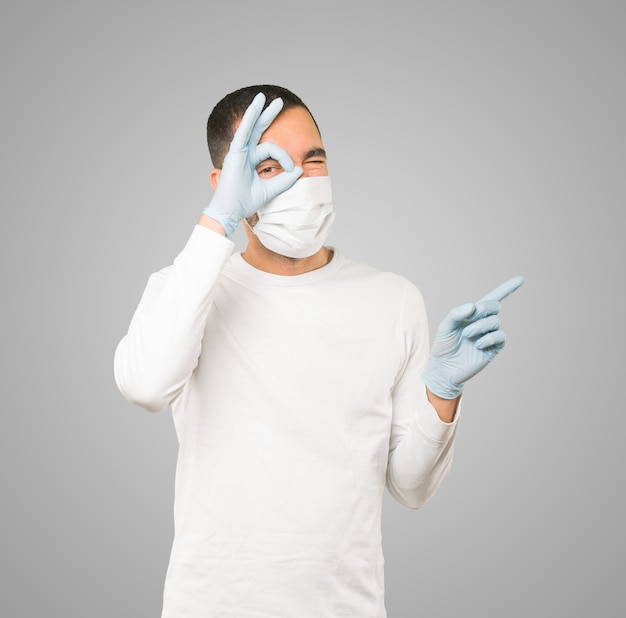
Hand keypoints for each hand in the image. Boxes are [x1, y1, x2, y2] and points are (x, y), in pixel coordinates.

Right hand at [202, 92, 302, 237]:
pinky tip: (254, 108)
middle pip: (258, 129)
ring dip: (257, 111)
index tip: (292, 170)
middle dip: (268, 115)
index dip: (284, 157)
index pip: (272, 150)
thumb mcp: (271, 189)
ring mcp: (239, 152)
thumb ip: (284, 180)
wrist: (231, 210)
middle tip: (278, 102)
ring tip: (263, 98)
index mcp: (251, 160)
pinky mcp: (234, 154)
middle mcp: (245, 153)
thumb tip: (299, 170)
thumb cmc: (246, 201)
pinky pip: (243, 134)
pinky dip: (248, 121)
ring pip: (250, 127)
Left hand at [422, 275, 524, 398]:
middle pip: (494, 306)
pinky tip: (478, 344)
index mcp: (473, 314)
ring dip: (480, 326)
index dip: (507, 288)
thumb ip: (456, 313)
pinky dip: (489, 338)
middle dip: (485, 308)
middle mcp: (483, 323)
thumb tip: (474, 306)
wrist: (444, 368)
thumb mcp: (445, 326)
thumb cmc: (444, 346)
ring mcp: (489, 336)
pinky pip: (500, 337)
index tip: (521, 279)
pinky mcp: (493, 349)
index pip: (493, 298)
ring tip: (468, 335)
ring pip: (495, 321)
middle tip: (471, 317)